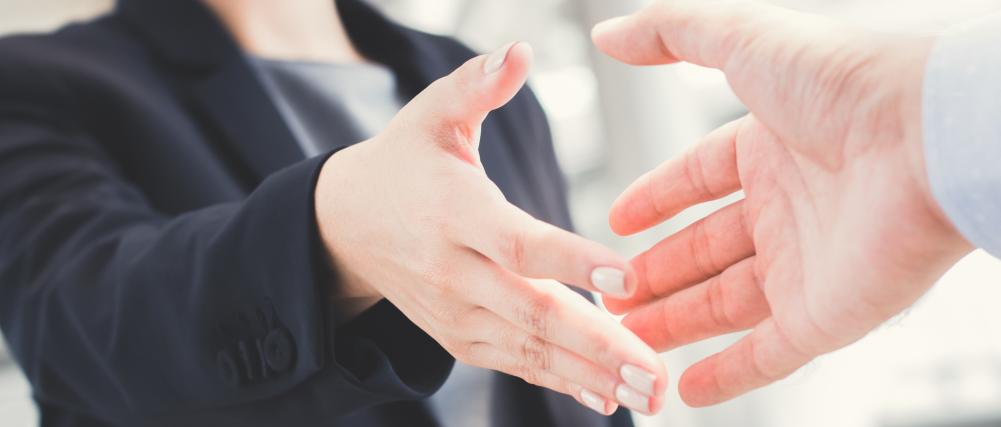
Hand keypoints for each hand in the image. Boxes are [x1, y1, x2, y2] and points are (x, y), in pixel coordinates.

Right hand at [315, 42, 666, 414]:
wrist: (345, 225)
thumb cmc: (403, 162)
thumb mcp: (430, 115)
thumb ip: (476, 86)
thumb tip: (519, 51)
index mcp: (454, 213)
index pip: (519, 242)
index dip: (572, 261)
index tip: (626, 277)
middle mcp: (455, 272)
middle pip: (532, 312)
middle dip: (598, 346)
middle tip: (655, 372)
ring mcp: (457, 312)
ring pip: (529, 349)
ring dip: (591, 376)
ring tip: (649, 395)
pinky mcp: (460, 337)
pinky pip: (517, 364)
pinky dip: (562, 383)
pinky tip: (608, 398)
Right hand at [592, 1, 974, 405]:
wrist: (931, 139)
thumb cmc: (846, 83)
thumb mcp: (743, 38)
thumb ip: (673, 32)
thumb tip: (610, 34)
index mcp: (772, 147)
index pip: (700, 178)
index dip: (656, 198)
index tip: (616, 224)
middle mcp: (790, 207)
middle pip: (706, 250)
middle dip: (655, 275)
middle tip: (608, 297)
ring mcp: (808, 266)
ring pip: (726, 305)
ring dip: (676, 325)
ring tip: (626, 340)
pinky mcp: (829, 317)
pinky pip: (769, 355)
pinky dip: (728, 376)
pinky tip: (686, 391)